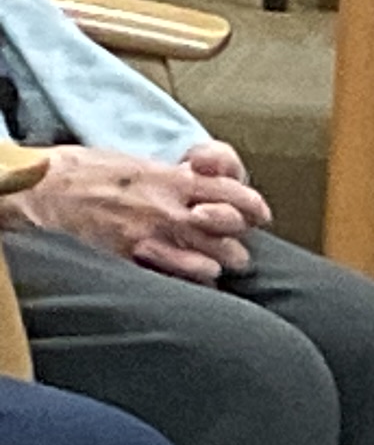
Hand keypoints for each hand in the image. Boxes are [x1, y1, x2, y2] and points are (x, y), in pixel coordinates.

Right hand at [0, 142, 268, 278]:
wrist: (42, 191)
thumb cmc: (87, 175)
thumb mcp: (137, 164)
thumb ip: (176, 175)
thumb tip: (209, 177)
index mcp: (171, 177)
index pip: (231, 188)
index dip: (252, 204)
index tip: (260, 215)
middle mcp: (169, 204)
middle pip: (232, 229)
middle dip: (237, 240)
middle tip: (231, 246)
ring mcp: (154, 232)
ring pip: (216, 257)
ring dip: (219, 263)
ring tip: (211, 265)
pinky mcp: (136, 256)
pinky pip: (183, 276)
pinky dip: (195, 280)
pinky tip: (192, 279)